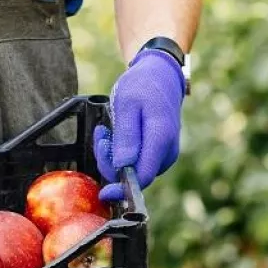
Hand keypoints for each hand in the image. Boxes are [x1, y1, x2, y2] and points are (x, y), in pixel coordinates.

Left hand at [93, 49, 185, 202]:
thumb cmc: (143, 85)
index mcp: (161, 139)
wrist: (161, 76)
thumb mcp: (127, 105)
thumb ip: (126, 137)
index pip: (143, 177)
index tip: (104, 191)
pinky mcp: (157, 154)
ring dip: (112, 156)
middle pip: (134, 176)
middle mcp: (166, 152)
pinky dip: (120, 153)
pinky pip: (135, 163)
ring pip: (132, 171)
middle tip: (101, 135)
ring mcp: (164, 154)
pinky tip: (114, 134)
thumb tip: (122, 167)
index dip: (122, 189)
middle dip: (110, 162)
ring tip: (106, 130)